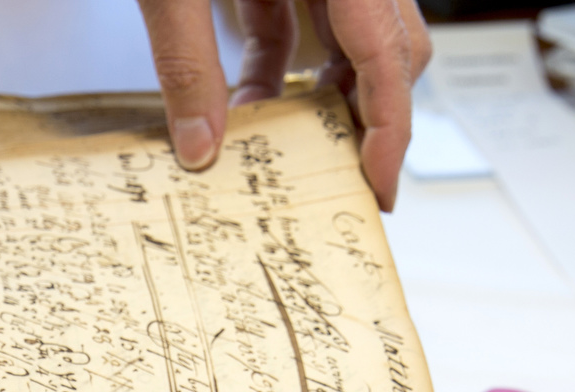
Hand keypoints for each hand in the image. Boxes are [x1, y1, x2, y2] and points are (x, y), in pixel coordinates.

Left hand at [136, 0, 431, 210]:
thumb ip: (185, 60)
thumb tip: (196, 150)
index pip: (389, 51)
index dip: (389, 126)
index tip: (376, 188)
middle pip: (389, 49)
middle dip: (368, 119)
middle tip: (343, 183)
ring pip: (349, 39)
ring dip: (319, 98)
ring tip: (282, 152)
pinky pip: (300, 20)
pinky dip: (280, 68)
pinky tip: (248, 108)